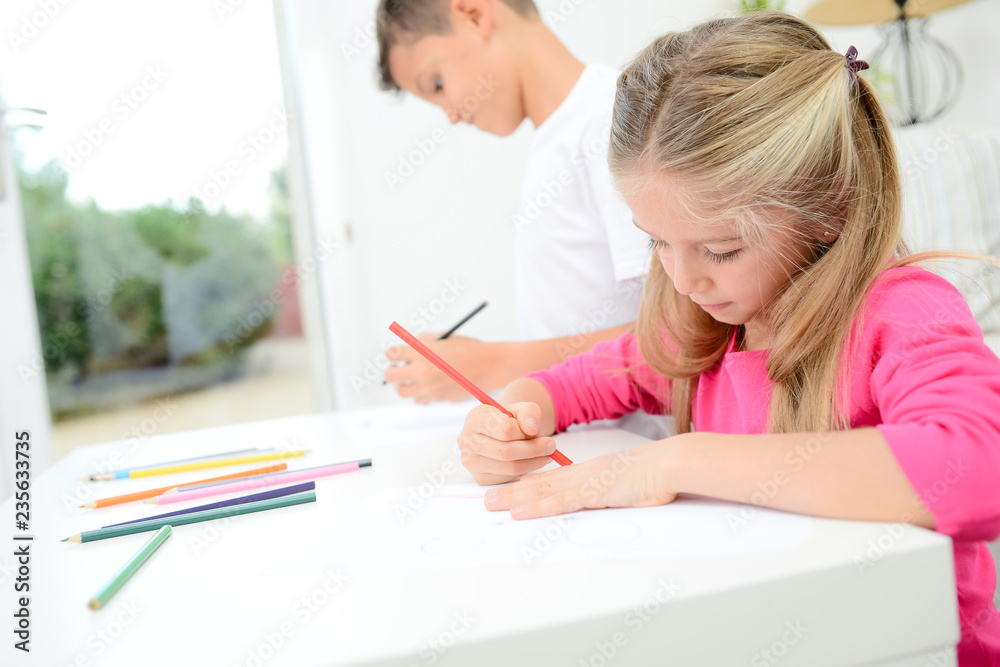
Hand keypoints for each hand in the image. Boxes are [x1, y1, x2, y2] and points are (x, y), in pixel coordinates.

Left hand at [385, 334, 506, 403]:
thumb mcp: (444, 337)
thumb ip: (424, 340)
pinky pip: (418, 399)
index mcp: (422, 352)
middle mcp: (421, 371)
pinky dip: (419, 394)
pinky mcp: (437, 398)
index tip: (397, 354)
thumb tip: (410, 344)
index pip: (391, 354)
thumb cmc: (469, 348)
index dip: (392, 354)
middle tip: (400, 368)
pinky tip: (428, 386)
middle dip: (392, 371)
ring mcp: (428, 387)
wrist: (489, 366)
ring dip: (404, 385)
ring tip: (414, 378)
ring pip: (402, 392)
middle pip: (390, 376)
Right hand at [458, 403, 557, 484]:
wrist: (498, 431)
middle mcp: (467, 440)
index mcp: (475, 418)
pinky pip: (508, 478)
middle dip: (534, 450)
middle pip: (506, 452)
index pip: (505, 430)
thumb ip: (529, 412)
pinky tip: (529, 461)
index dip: (525, 432)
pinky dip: (524, 470)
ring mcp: (471, 461)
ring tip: (544, 454)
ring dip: (533, 462)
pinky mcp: (480, 477)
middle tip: (551, 447)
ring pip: (509, 468)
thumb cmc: (510, 418)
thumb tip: (532, 429)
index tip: (538, 431)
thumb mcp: (522, 408)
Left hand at [483, 439, 681, 518]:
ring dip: (514, 499)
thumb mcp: (630, 481)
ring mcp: (586, 482)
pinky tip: (519, 512)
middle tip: (487, 498)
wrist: (670, 463)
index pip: (553, 479)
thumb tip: (611, 496)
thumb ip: (615, 489)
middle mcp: (582, 474)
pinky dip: (537, 508)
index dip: (528, 485)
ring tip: (490, 504)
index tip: (510, 490)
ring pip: (542, 491)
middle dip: (511, 491)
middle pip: (540, 484)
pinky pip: (559, 502)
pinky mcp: (593, 493)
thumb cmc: (657, 473)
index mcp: (591, 471)